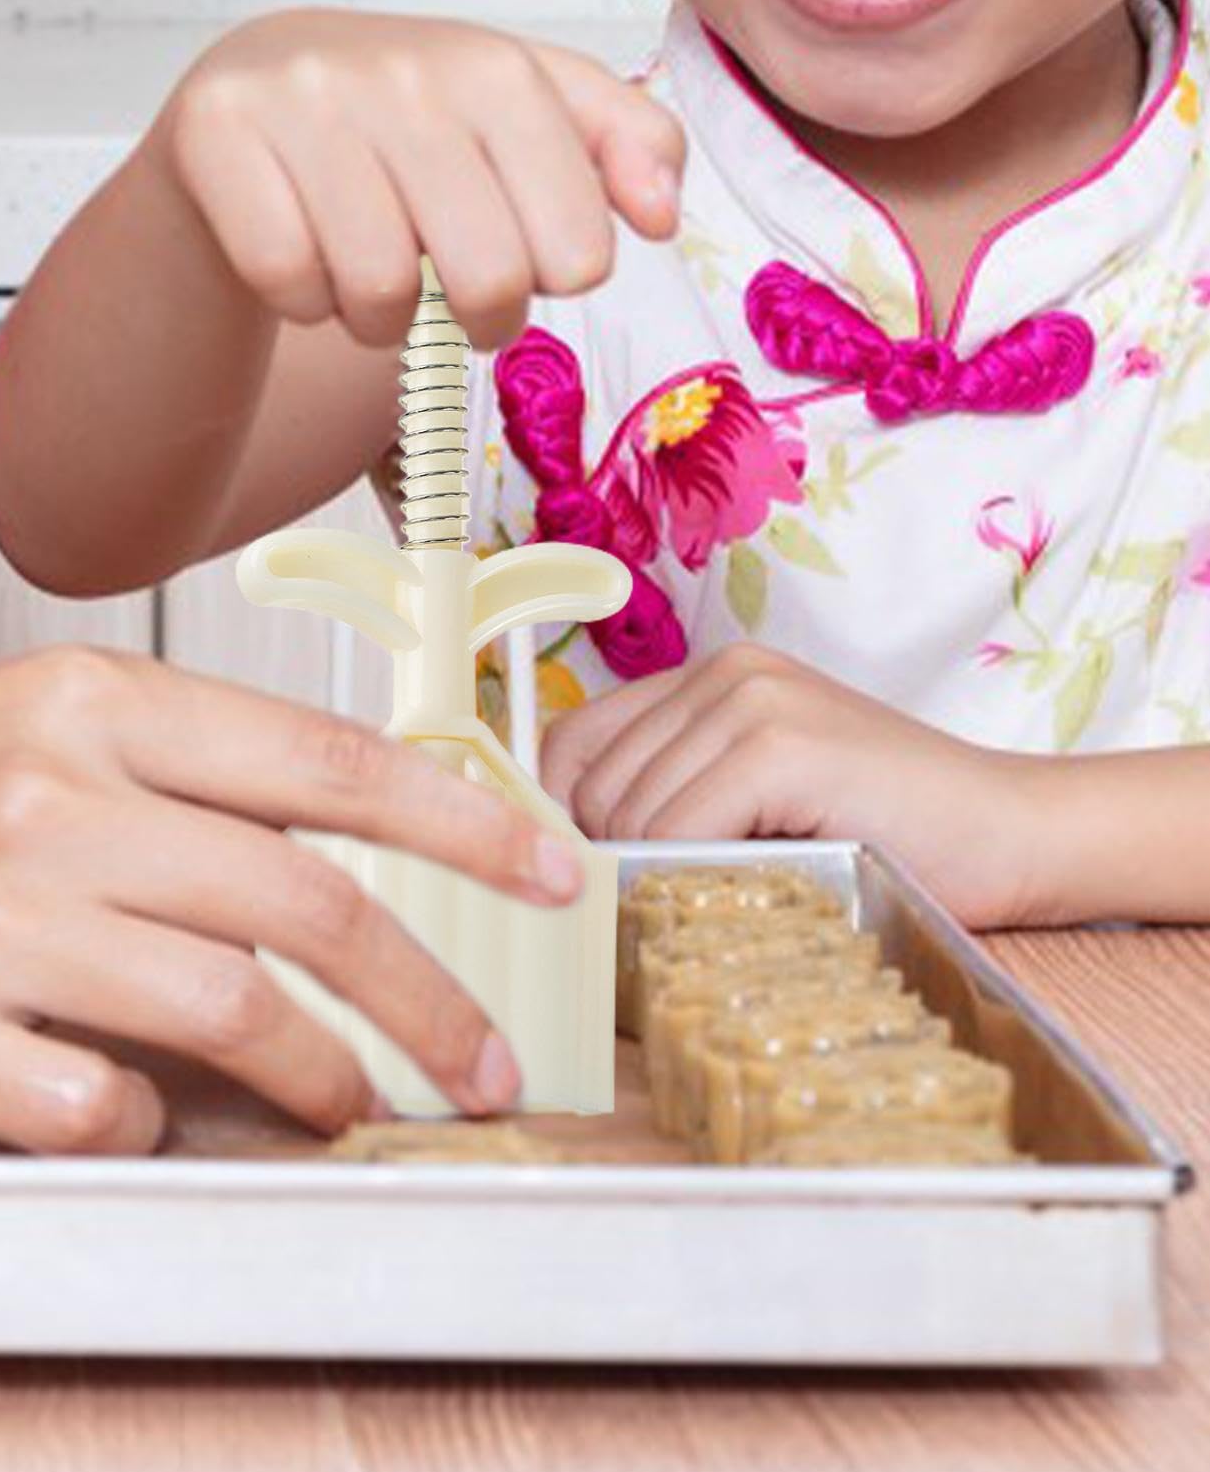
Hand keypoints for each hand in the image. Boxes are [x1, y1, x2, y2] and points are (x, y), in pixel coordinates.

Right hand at [0, 649, 582, 1151]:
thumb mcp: (28, 719)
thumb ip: (178, 773)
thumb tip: (334, 845)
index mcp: (92, 704)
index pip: (326, 764)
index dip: (463, 826)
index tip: (551, 877)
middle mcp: (50, 796)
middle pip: (307, 905)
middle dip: (428, 999)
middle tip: (482, 1062)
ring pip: (225, 1008)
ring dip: (322, 1074)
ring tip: (354, 1102)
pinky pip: (89, 1101)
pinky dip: (152, 1123)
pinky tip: (153, 1116)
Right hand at [161, 9, 686, 350]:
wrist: (257, 98)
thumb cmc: (405, 130)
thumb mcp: (526, 121)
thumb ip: (621, 147)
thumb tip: (662, 214)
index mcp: (496, 69)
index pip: (577, 249)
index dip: (555, 285)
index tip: (533, 265)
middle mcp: (401, 71)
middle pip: (488, 279)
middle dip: (480, 318)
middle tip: (457, 299)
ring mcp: (304, 100)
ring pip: (379, 291)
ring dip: (381, 319)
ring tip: (373, 278)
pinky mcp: (218, 134)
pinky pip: (289, 283)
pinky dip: (303, 303)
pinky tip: (308, 263)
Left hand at [540, 646, 1046, 928]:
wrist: (1013, 834)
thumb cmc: (886, 834)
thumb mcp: (758, 802)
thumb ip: (676, 798)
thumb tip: (561, 858)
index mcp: (710, 677)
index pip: (570, 744)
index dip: (561, 819)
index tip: (590, 878)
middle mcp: (723, 672)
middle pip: (588, 785)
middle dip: (611, 861)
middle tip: (673, 903)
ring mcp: (752, 700)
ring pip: (626, 816)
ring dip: (660, 876)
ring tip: (734, 891)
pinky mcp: (780, 744)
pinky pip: (674, 833)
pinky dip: (691, 879)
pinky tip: (754, 887)